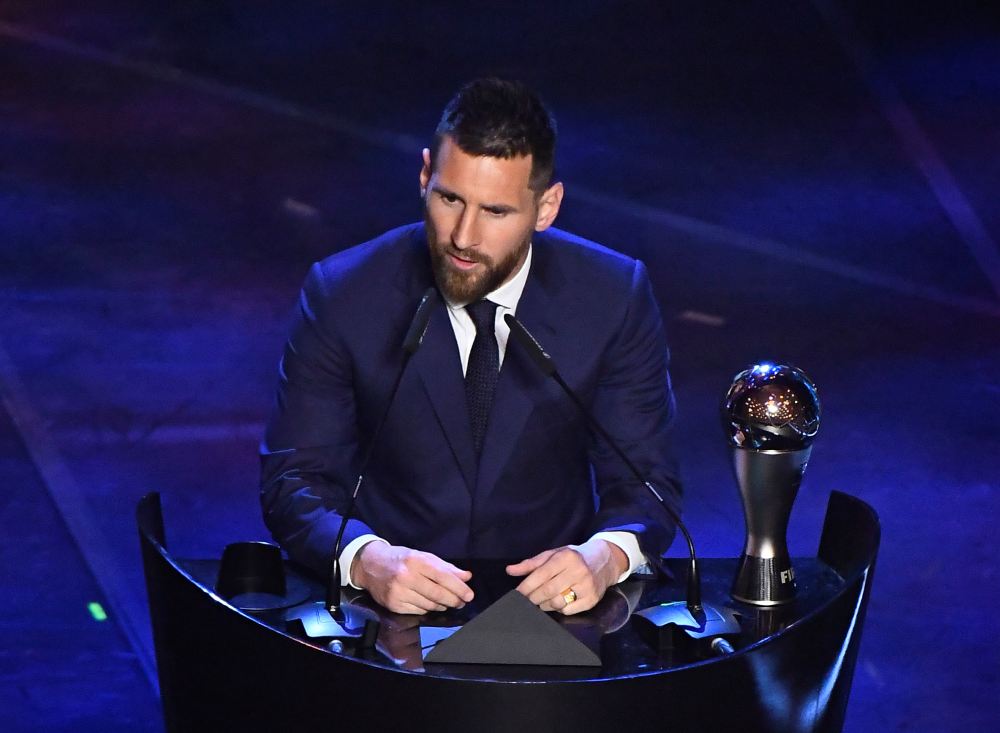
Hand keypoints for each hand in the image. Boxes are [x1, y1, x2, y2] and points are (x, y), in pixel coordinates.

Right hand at [352, 542, 473, 614]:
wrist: (370, 565)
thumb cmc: (400, 559)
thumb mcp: (422, 556)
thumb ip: (445, 567)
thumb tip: (466, 577)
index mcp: (416, 561)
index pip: (443, 576)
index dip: (459, 587)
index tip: (469, 594)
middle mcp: (406, 576)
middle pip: (437, 593)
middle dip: (454, 600)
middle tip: (461, 601)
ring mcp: (398, 592)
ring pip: (429, 605)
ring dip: (442, 605)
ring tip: (447, 602)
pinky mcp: (393, 605)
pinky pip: (418, 611)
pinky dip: (428, 609)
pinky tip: (431, 604)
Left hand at [505, 539, 627, 614]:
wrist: (605, 560)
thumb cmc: (574, 557)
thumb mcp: (553, 554)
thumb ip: (531, 563)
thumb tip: (510, 570)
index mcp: (566, 557)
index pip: (541, 575)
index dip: (526, 586)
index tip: (516, 594)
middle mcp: (578, 571)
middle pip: (548, 591)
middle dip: (532, 599)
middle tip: (525, 602)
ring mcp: (587, 586)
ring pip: (557, 603)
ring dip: (544, 605)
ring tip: (540, 602)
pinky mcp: (593, 599)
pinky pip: (569, 611)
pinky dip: (559, 609)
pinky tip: (557, 603)